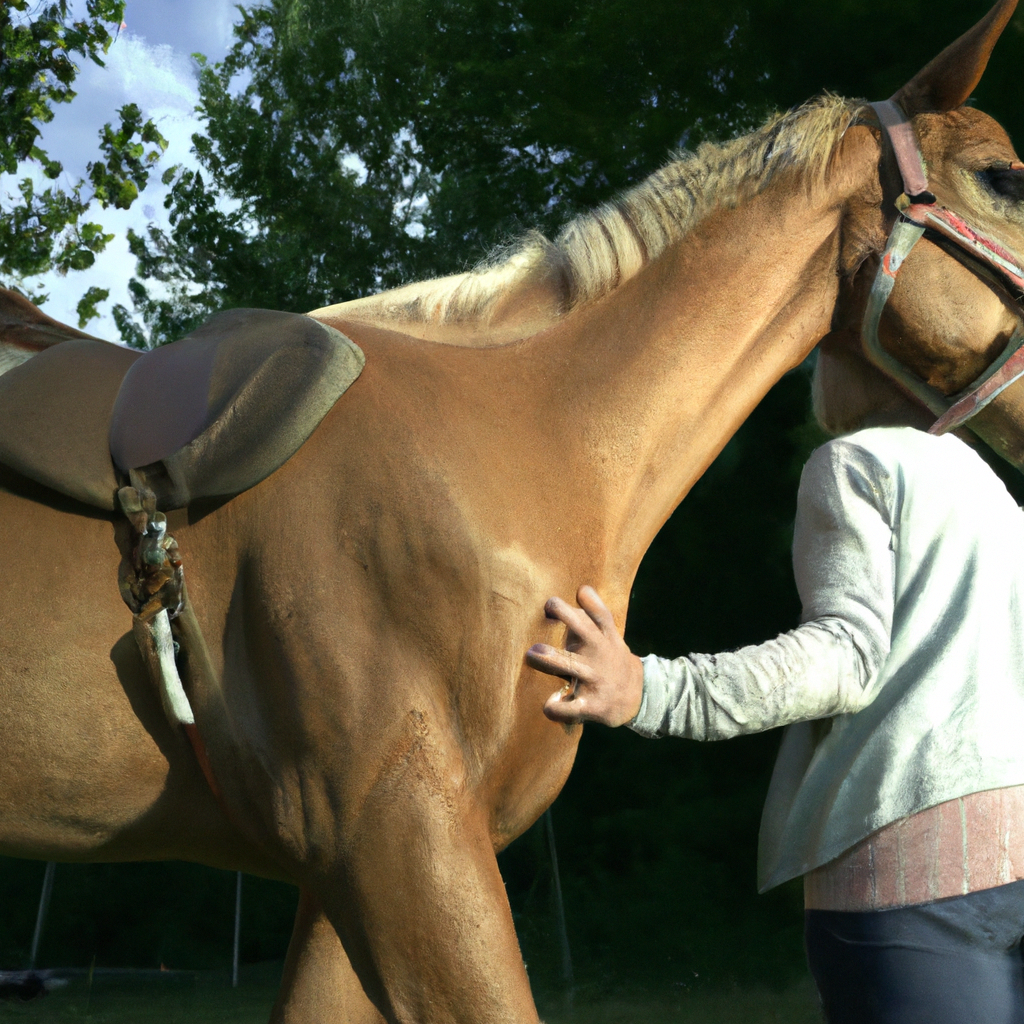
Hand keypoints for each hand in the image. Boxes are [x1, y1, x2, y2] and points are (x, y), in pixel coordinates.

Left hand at [526, 585, 643, 726]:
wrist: (637, 697)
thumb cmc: (609, 660)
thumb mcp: (608, 637)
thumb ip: (592, 617)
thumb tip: (580, 590)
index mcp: (606, 638)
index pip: (601, 615)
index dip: (591, 601)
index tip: (580, 591)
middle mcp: (601, 655)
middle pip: (585, 630)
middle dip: (566, 616)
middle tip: (548, 606)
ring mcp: (596, 679)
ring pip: (572, 666)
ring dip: (552, 658)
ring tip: (532, 653)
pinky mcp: (592, 704)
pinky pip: (571, 707)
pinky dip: (557, 706)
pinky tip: (550, 704)